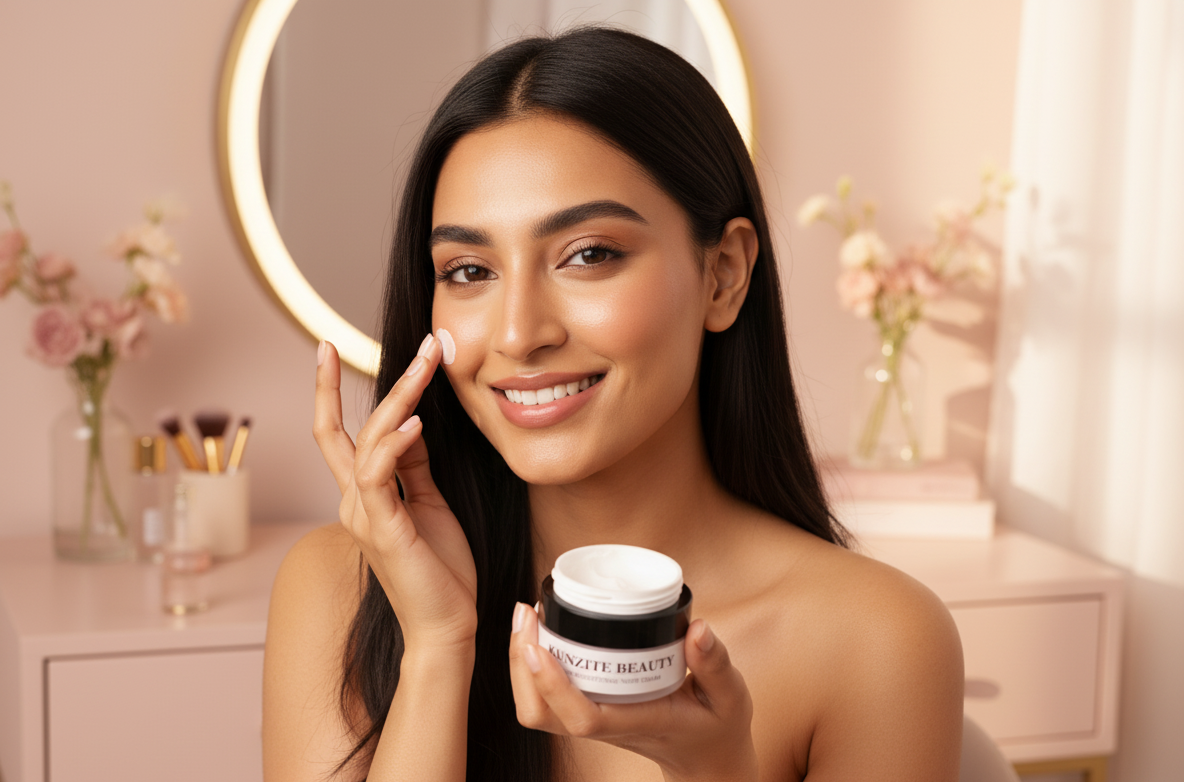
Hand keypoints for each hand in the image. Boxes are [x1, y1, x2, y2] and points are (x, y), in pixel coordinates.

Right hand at [313, 337, 477, 653]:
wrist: (446, 624)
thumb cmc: (440, 567)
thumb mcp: (429, 501)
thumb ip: (415, 464)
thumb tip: (411, 421)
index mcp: (361, 495)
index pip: (337, 434)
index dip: (327, 391)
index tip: (326, 348)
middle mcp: (353, 502)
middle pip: (351, 429)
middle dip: (383, 381)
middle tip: (422, 344)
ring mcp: (364, 515)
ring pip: (368, 444)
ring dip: (400, 400)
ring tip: (428, 366)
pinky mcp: (384, 530)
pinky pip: (378, 477)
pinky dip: (394, 445)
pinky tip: (416, 423)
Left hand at [508, 604, 758, 781]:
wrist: (708, 758)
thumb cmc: (717, 726)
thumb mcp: (729, 695)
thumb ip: (715, 663)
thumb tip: (697, 627)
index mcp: (638, 722)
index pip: (584, 717)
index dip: (553, 685)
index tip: (538, 645)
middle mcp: (607, 726)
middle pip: (543, 714)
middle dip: (522, 664)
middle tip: (527, 611)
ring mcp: (593, 722)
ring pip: (536, 710)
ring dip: (520, 665)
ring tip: (527, 617)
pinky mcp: (589, 711)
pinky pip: (544, 700)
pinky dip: (530, 667)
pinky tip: (540, 632)